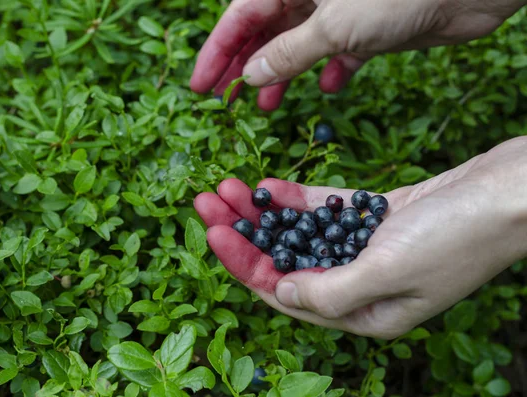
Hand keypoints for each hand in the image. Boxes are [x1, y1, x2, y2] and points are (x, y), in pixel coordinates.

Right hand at [190, 0, 525, 110]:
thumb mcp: (333, 25)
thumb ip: (288, 52)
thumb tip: (252, 75)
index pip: (240, 15)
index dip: (217, 52)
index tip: (200, 86)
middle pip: (265, 31)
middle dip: (245, 66)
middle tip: (226, 101)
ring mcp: (339, 10)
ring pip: (298, 45)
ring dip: (282, 75)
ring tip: (267, 107)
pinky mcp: (367, 29)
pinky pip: (336, 52)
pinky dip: (329, 70)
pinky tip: (327, 87)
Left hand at [194, 137, 526, 338]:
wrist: (510, 192)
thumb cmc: (458, 238)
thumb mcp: (388, 272)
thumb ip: (329, 290)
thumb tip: (280, 293)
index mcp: (362, 313)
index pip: (284, 293)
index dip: (243, 263)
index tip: (213, 231)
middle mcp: (360, 285)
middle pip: (284, 260)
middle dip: (243, 233)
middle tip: (206, 201)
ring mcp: (367, 249)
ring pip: (300, 233)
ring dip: (264, 212)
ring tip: (227, 187)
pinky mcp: (377, 217)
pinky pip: (326, 211)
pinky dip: (297, 201)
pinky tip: (266, 186)